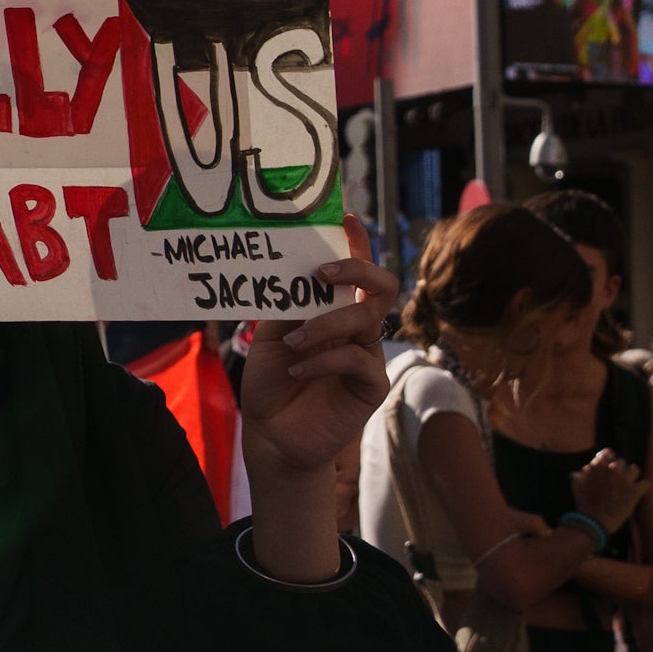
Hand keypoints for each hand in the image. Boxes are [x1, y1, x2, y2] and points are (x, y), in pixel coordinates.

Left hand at [235, 254, 394, 483]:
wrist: (271, 434)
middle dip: (358, 268)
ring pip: (365, 320)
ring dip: (324, 325)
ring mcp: (368, 356)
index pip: (354, 270)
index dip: (357, 243)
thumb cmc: (271, 381)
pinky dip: (324, 361)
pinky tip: (298, 370)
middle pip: (381, 285)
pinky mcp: (372, 387)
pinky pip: (359, 360)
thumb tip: (295, 267)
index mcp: (334, 309)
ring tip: (292, 341)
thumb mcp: (271, 334)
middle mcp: (356, 328)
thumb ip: (287, 303)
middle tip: (323, 272)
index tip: (346, 217)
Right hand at [570, 447, 646, 530]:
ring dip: (632, 476)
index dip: (609, 458)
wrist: (594, 520)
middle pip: (621, 462)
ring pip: (635, 470)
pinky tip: (638, 493)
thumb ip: (583, 472)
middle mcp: (613, 469)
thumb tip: (588, 468)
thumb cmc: (584, 502)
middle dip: (619, 470)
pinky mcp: (635, 491)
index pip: (608, 453)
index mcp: (598, 465)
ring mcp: (625, 479)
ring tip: (629, 484)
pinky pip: (645, 484)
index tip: (609, 465)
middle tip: (617, 480)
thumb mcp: (577, 483)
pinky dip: (642, 488)